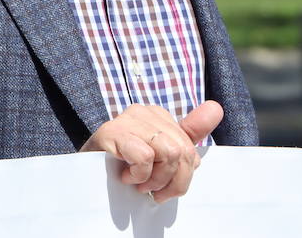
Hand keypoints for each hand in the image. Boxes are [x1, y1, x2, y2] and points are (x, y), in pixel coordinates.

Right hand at [80, 101, 223, 202]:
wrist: (84, 181)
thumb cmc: (123, 170)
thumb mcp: (160, 156)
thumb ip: (188, 134)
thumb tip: (217, 107)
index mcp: (158, 115)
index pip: (189, 148)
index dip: (182, 175)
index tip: (165, 187)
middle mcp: (144, 111)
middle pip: (183, 151)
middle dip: (172, 182)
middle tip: (153, 193)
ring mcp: (127, 120)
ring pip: (169, 153)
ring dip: (154, 180)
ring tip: (138, 184)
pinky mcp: (111, 132)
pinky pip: (145, 156)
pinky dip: (139, 175)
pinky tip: (125, 176)